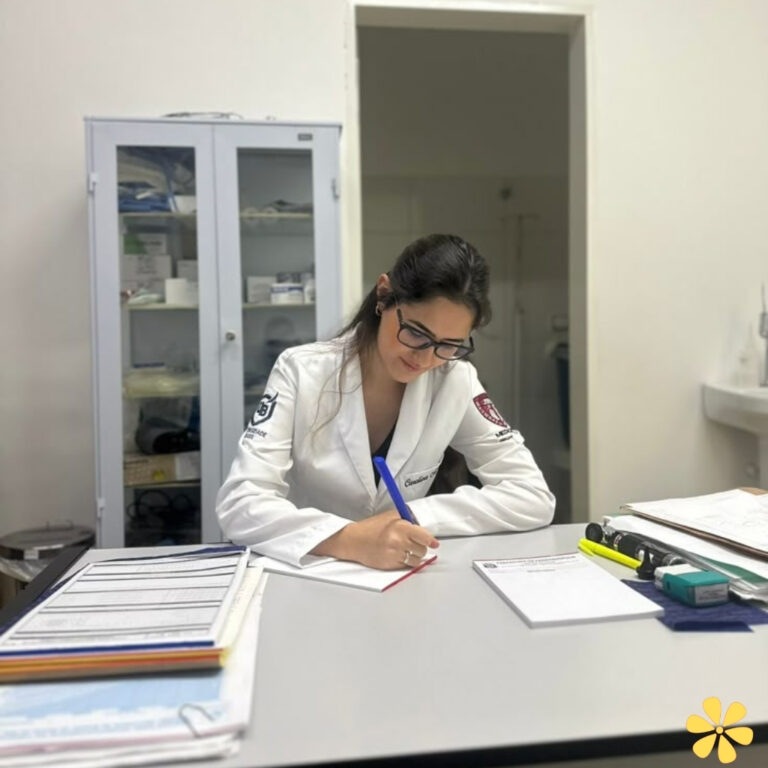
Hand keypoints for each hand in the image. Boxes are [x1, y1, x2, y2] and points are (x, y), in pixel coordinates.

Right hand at [312, 509, 438, 569]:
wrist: (354, 541)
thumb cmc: (371, 528)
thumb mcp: (390, 516)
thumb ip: (406, 518)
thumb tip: (422, 523)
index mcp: (400, 527)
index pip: (423, 536)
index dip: (430, 540)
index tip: (434, 543)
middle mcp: (399, 541)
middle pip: (422, 549)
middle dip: (420, 547)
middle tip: (413, 543)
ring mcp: (395, 554)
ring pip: (416, 559)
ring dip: (414, 556)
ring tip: (405, 549)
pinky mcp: (391, 564)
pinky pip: (407, 566)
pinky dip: (406, 562)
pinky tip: (398, 555)